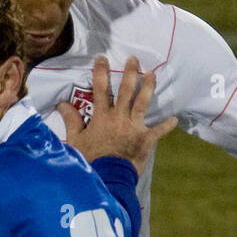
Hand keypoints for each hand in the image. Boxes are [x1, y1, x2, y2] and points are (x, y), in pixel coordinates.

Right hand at [57, 56, 177, 175]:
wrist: (107, 178)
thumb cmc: (90, 160)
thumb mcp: (76, 140)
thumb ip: (71, 121)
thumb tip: (62, 104)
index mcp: (102, 116)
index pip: (100, 89)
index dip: (101, 72)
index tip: (102, 58)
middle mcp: (119, 117)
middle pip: (126, 90)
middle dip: (130, 72)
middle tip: (134, 59)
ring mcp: (134, 128)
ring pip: (143, 103)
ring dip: (148, 87)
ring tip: (152, 74)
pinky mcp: (145, 140)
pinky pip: (158, 131)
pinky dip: (166, 126)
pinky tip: (174, 120)